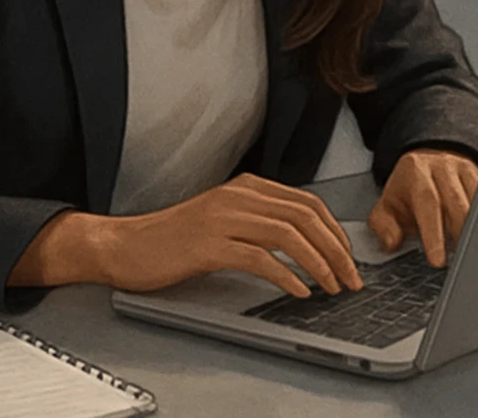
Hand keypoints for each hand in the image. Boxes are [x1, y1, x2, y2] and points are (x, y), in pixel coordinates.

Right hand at [83, 174, 365, 298]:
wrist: (126, 245)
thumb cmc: (174, 239)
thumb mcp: (224, 219)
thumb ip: (260, 222)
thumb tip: (307, 243)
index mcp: (247, 187)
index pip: (308, 203)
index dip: (335, 232)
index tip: (349, 258)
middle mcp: (238, 196)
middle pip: (305, 217)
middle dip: (336, 250)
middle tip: (350, 278)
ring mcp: (223, 218)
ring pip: (288, 235)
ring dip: (318, 264)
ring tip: (331, 287)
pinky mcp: (209, 245)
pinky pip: (259, 258)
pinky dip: (285, 275)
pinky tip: (298, 290)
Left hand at [366, 148, 477, 267]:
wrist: (425, 162)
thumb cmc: (408, 191)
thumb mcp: (386, 206)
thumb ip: (383, 226)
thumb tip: (391, 242)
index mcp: (416, 172)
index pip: (428, 203)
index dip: (434, 234)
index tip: (438, 260)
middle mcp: (442, 167)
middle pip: (457, 203)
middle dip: (460, 235)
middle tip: (460, 262)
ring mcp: (465, 170)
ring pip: (477, 202)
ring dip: (476, 230)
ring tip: (473, 254)